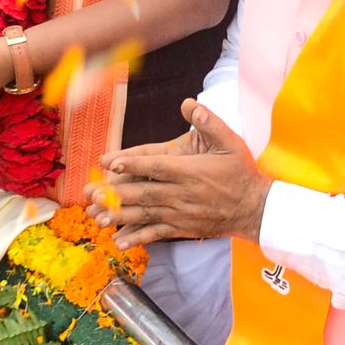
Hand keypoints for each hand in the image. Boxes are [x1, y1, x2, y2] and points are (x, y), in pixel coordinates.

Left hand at [93, 100, 271, 247]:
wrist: (254, 208)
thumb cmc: (240, 172)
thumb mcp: (230, 142)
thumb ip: (210, 122)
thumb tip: (189, 103)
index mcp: (190, 171)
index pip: (156, 166)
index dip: (132, 164)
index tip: (109, 162)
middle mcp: (182, 194)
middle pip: (143, 193)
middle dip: (115, 193)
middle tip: (90, 193)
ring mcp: (180, 213)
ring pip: (145, 215)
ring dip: (119, 215)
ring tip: (96, 216)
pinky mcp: (182, 228)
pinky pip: (156, 233)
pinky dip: (137, 238)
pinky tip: (118, 241)